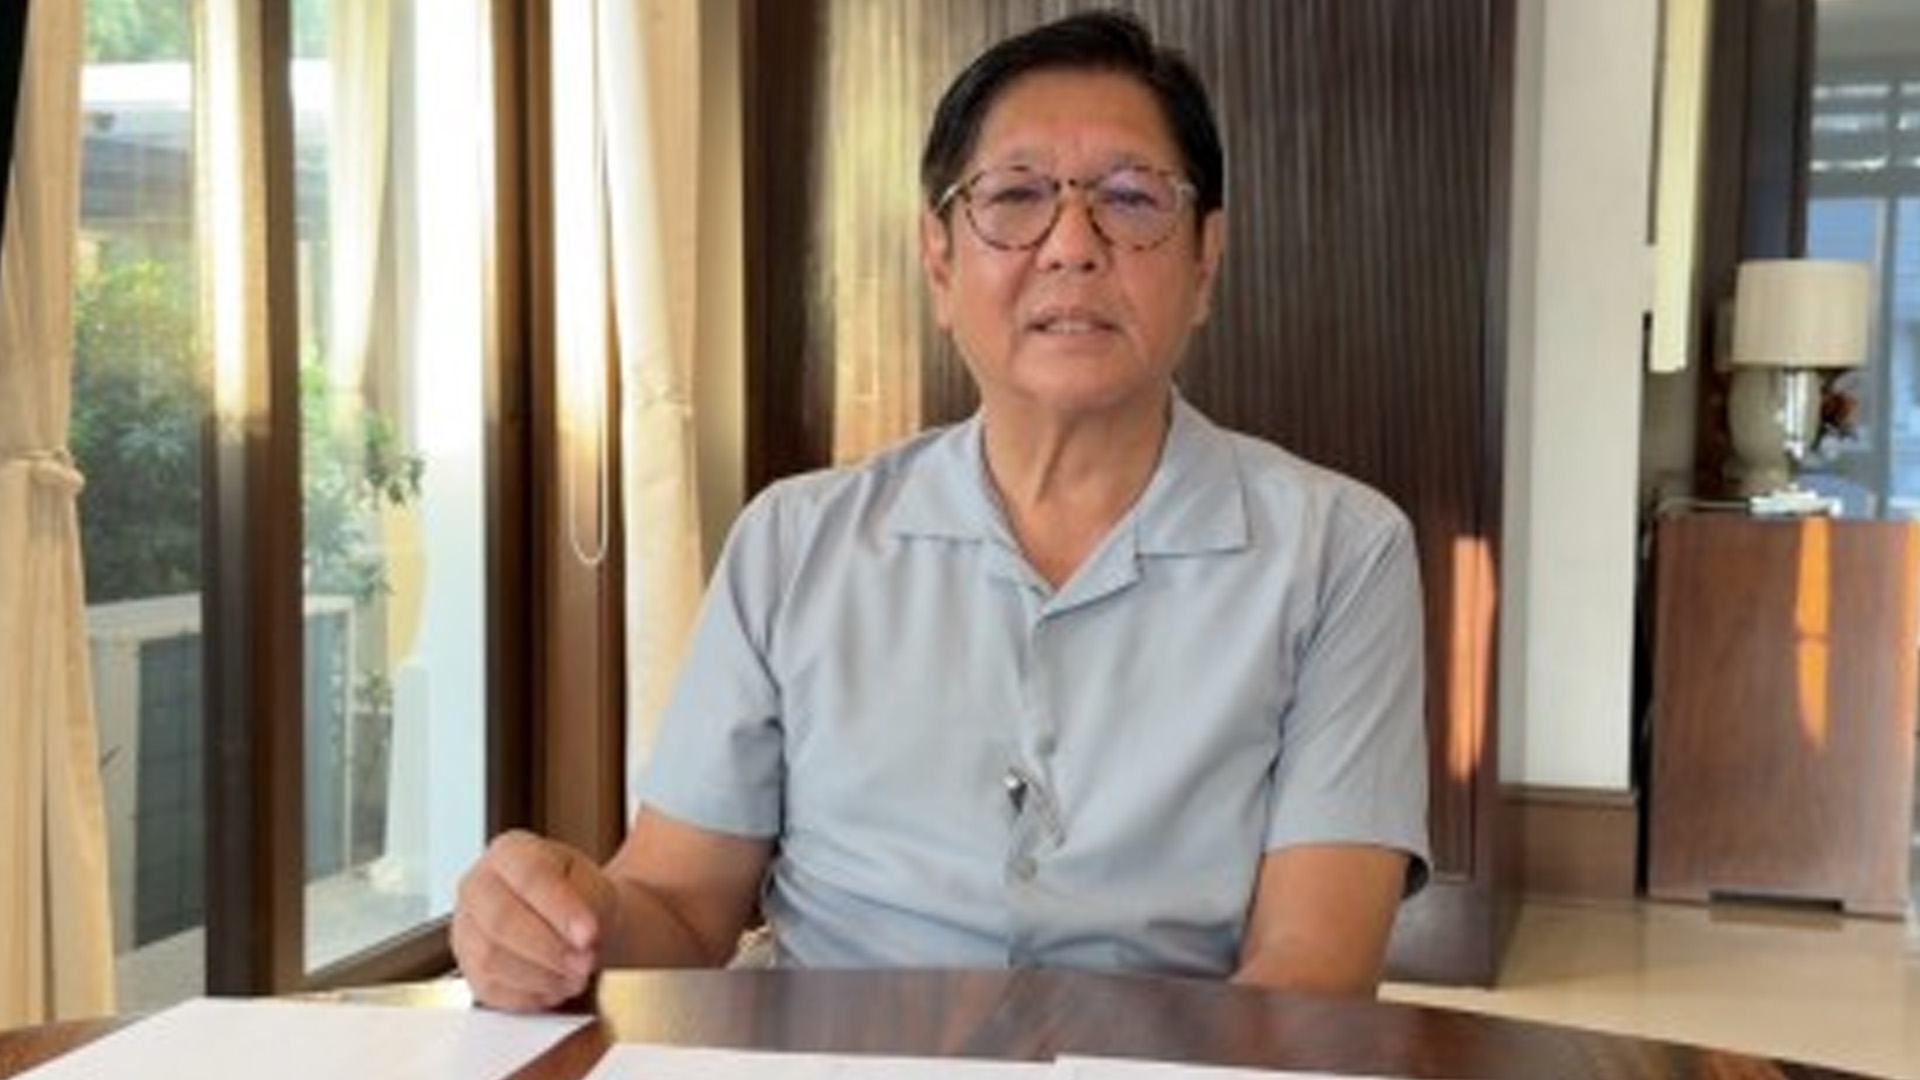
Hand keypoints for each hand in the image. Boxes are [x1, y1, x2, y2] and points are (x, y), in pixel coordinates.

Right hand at [452, 830, 617, 1011]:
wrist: (575, 922)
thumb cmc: (581, 898)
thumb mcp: (595, 886)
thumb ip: (589, 905)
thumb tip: (582, 938)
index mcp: (510, 852)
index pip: (530, 877)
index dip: (560, 909)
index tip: (589, 934)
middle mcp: (477, 886)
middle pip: (501, 920)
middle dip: (549, 948)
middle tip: (586, 962)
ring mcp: (466, 928)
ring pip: (491, 959)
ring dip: (542, 975)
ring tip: (576, 975)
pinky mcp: (468, 968)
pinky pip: (491, 989)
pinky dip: (530, 994)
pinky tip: (557, 986)